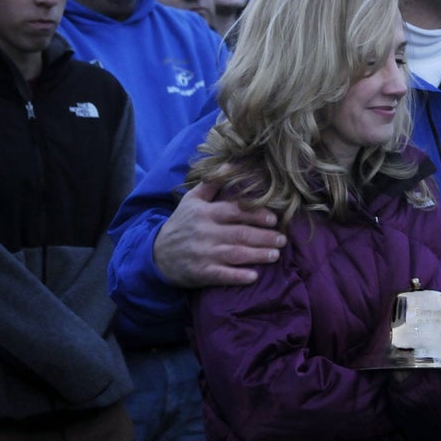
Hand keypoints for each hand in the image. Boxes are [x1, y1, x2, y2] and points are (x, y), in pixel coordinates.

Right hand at [153, 181, 285, 287]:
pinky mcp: (200, 273)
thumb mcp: (192, 199)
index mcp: (205, 213)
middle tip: (283, 240)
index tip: (274, 219)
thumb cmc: (182, 223)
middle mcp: (205, 232)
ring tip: (276, 255)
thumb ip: (213, 182)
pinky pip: (222, 276)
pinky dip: (238, 276)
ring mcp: (203, 254)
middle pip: (240, 234)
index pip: (235, 212)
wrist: (157, 254)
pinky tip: (254, 276)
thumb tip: (232, 164)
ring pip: (235, 254)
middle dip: (264, 237)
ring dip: (258, 255)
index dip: (256, 215)